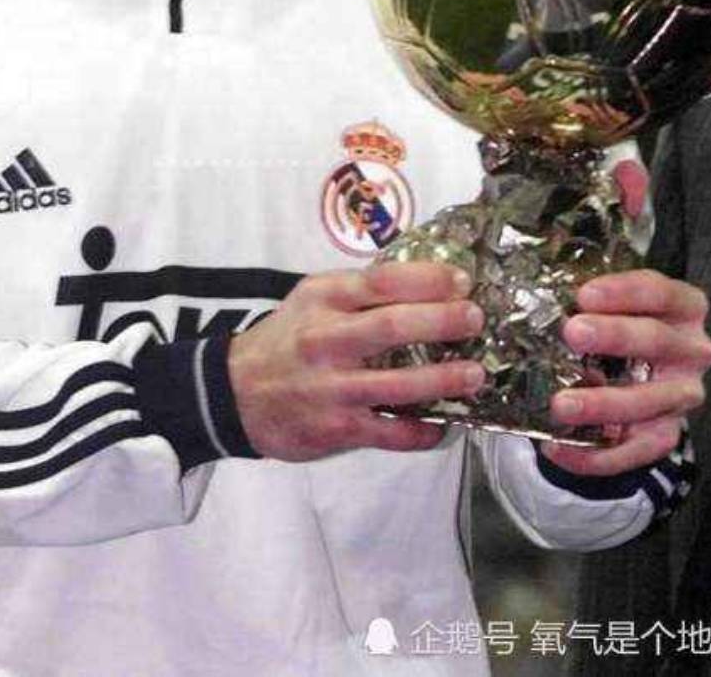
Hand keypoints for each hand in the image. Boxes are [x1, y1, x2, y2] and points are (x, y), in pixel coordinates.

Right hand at [227, 260, 484, 460]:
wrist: (235, 392)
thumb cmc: (286, 338)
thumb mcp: (312, 298)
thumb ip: (359, 291)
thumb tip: (427, 282)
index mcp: (324, 299)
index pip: (381, 281)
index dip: (427, 279)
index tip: (461, 279)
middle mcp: (326, 339)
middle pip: (393, 327)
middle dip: (442, 321)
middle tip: (475, 318)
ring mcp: (331, 388)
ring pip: (398, 385)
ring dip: (444, 379)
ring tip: (476, 374)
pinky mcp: (336, 429)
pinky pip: (390, 432)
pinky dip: (421, 431)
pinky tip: (443, 425)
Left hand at [539, 269, 710, 476]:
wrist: (632, 365)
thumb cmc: (616, 321)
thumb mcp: (611, 303)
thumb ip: (587, 299)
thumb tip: (534, 294)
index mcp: (684, 308)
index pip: (661, 293)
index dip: (625, 292)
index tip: (584, 295)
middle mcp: (692, 351)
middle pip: (658, 341)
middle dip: (615, 337)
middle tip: (572, 333)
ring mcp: (682, 396)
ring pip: (648, 402)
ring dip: (603, 404)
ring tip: (561, 404)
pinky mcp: (667, 433)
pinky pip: (637, 450)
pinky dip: (597, 455)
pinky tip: (559, 447)